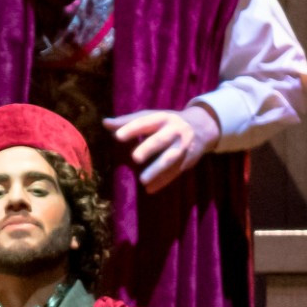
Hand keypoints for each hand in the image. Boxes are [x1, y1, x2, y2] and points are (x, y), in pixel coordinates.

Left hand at [104, 106, 220, 193]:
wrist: (201, 127)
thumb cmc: (167, 122)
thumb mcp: (151, 116)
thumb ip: (128, 121)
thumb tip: (105, 123)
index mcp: (162, 117)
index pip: (145, 122)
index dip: (132, 128)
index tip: (117, 136)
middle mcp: (175, 130)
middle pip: (161, 140)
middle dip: (149, 148)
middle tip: (135, 158)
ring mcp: (183, 146)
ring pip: (170, 158)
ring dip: (158, 170)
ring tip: (143, 181)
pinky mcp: (188, 160)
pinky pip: (175, 172)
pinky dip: (163, 181)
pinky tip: (150, 189)